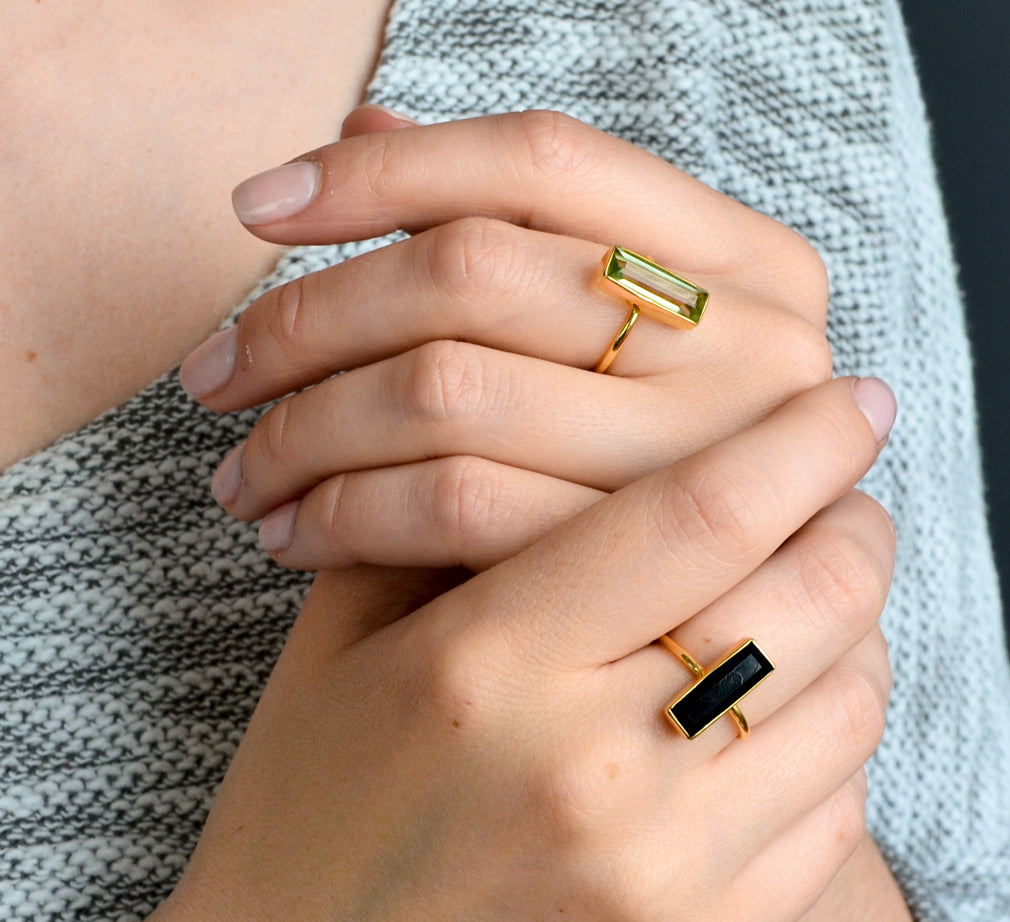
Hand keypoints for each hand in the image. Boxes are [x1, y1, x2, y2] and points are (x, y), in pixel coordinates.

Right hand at [1, 377, 893, 921]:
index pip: (706, 510)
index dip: (805, 439)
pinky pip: (836, 821)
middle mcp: (586, 767)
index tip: (851, 400)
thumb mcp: (341, 647)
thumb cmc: (306, 817)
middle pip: (812, 600)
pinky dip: (837, 747)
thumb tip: (588, 427)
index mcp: (487, 663)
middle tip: (847, 505)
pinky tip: (788, 724)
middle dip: (856, 528)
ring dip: (858, 636)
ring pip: (847, 707)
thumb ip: (453, 524)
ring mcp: (654, 879)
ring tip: (817, 613)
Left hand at [182, 108, 831, 570]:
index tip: (259, 208)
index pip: (543, 161)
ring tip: (245, 472)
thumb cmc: (669, 486)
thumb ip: (515, 240)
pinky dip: (350, 513)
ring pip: (446, 385)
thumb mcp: (629, 352)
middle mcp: (753, 344)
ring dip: (308, 426)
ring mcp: (706, 457)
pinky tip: (298, 534)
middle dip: (308, 318)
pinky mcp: (643, 570)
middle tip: (215, 377)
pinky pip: (456, 504)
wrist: (744, 662)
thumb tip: (365, 128)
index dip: (381, 172)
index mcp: (752, 262)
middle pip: (470, 270)